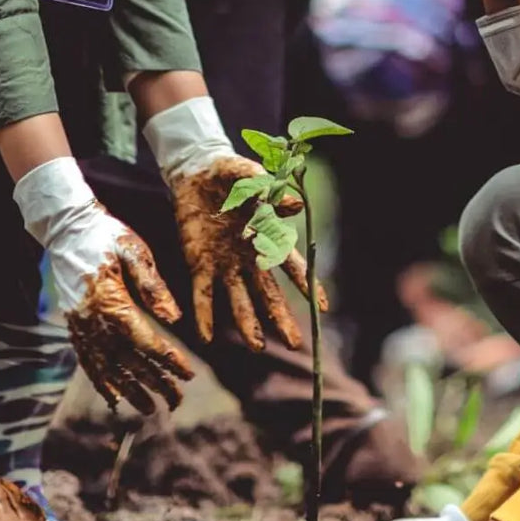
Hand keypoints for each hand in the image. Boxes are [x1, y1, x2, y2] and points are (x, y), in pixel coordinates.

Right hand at [14, 158, 193, 412]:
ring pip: (106, 367)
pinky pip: (87, 360)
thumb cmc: (106, 235)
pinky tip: (113, 397)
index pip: (145, 340)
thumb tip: (174, 319)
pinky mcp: (74, 324)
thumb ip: (154, 287)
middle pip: (127, 361)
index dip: (168, 360)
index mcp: (110, 302)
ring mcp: (80, 325)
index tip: (189, 374)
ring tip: (150, 409)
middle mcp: (92, 320)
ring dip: (129, 390)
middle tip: (177, 401)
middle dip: (154, 382)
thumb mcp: (135, 252)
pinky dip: (101, 381)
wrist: (65, 227)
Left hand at [144, 98, 322, 349]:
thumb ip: (270, 192)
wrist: (197, 172)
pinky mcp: (199, 263)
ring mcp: (225, 264)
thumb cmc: (231, 173)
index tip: (322, 309)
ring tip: (256, 348)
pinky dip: (205, 314)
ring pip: (239, 300)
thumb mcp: (250, 176)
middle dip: (281, 318)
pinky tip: (206, 337)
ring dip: (247, 323)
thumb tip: (296, 206)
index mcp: (267, 237)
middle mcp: (250, 257)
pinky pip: (203, 293)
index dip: (307, 286)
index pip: (292, 266)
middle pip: (268, 293)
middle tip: (294, 344)